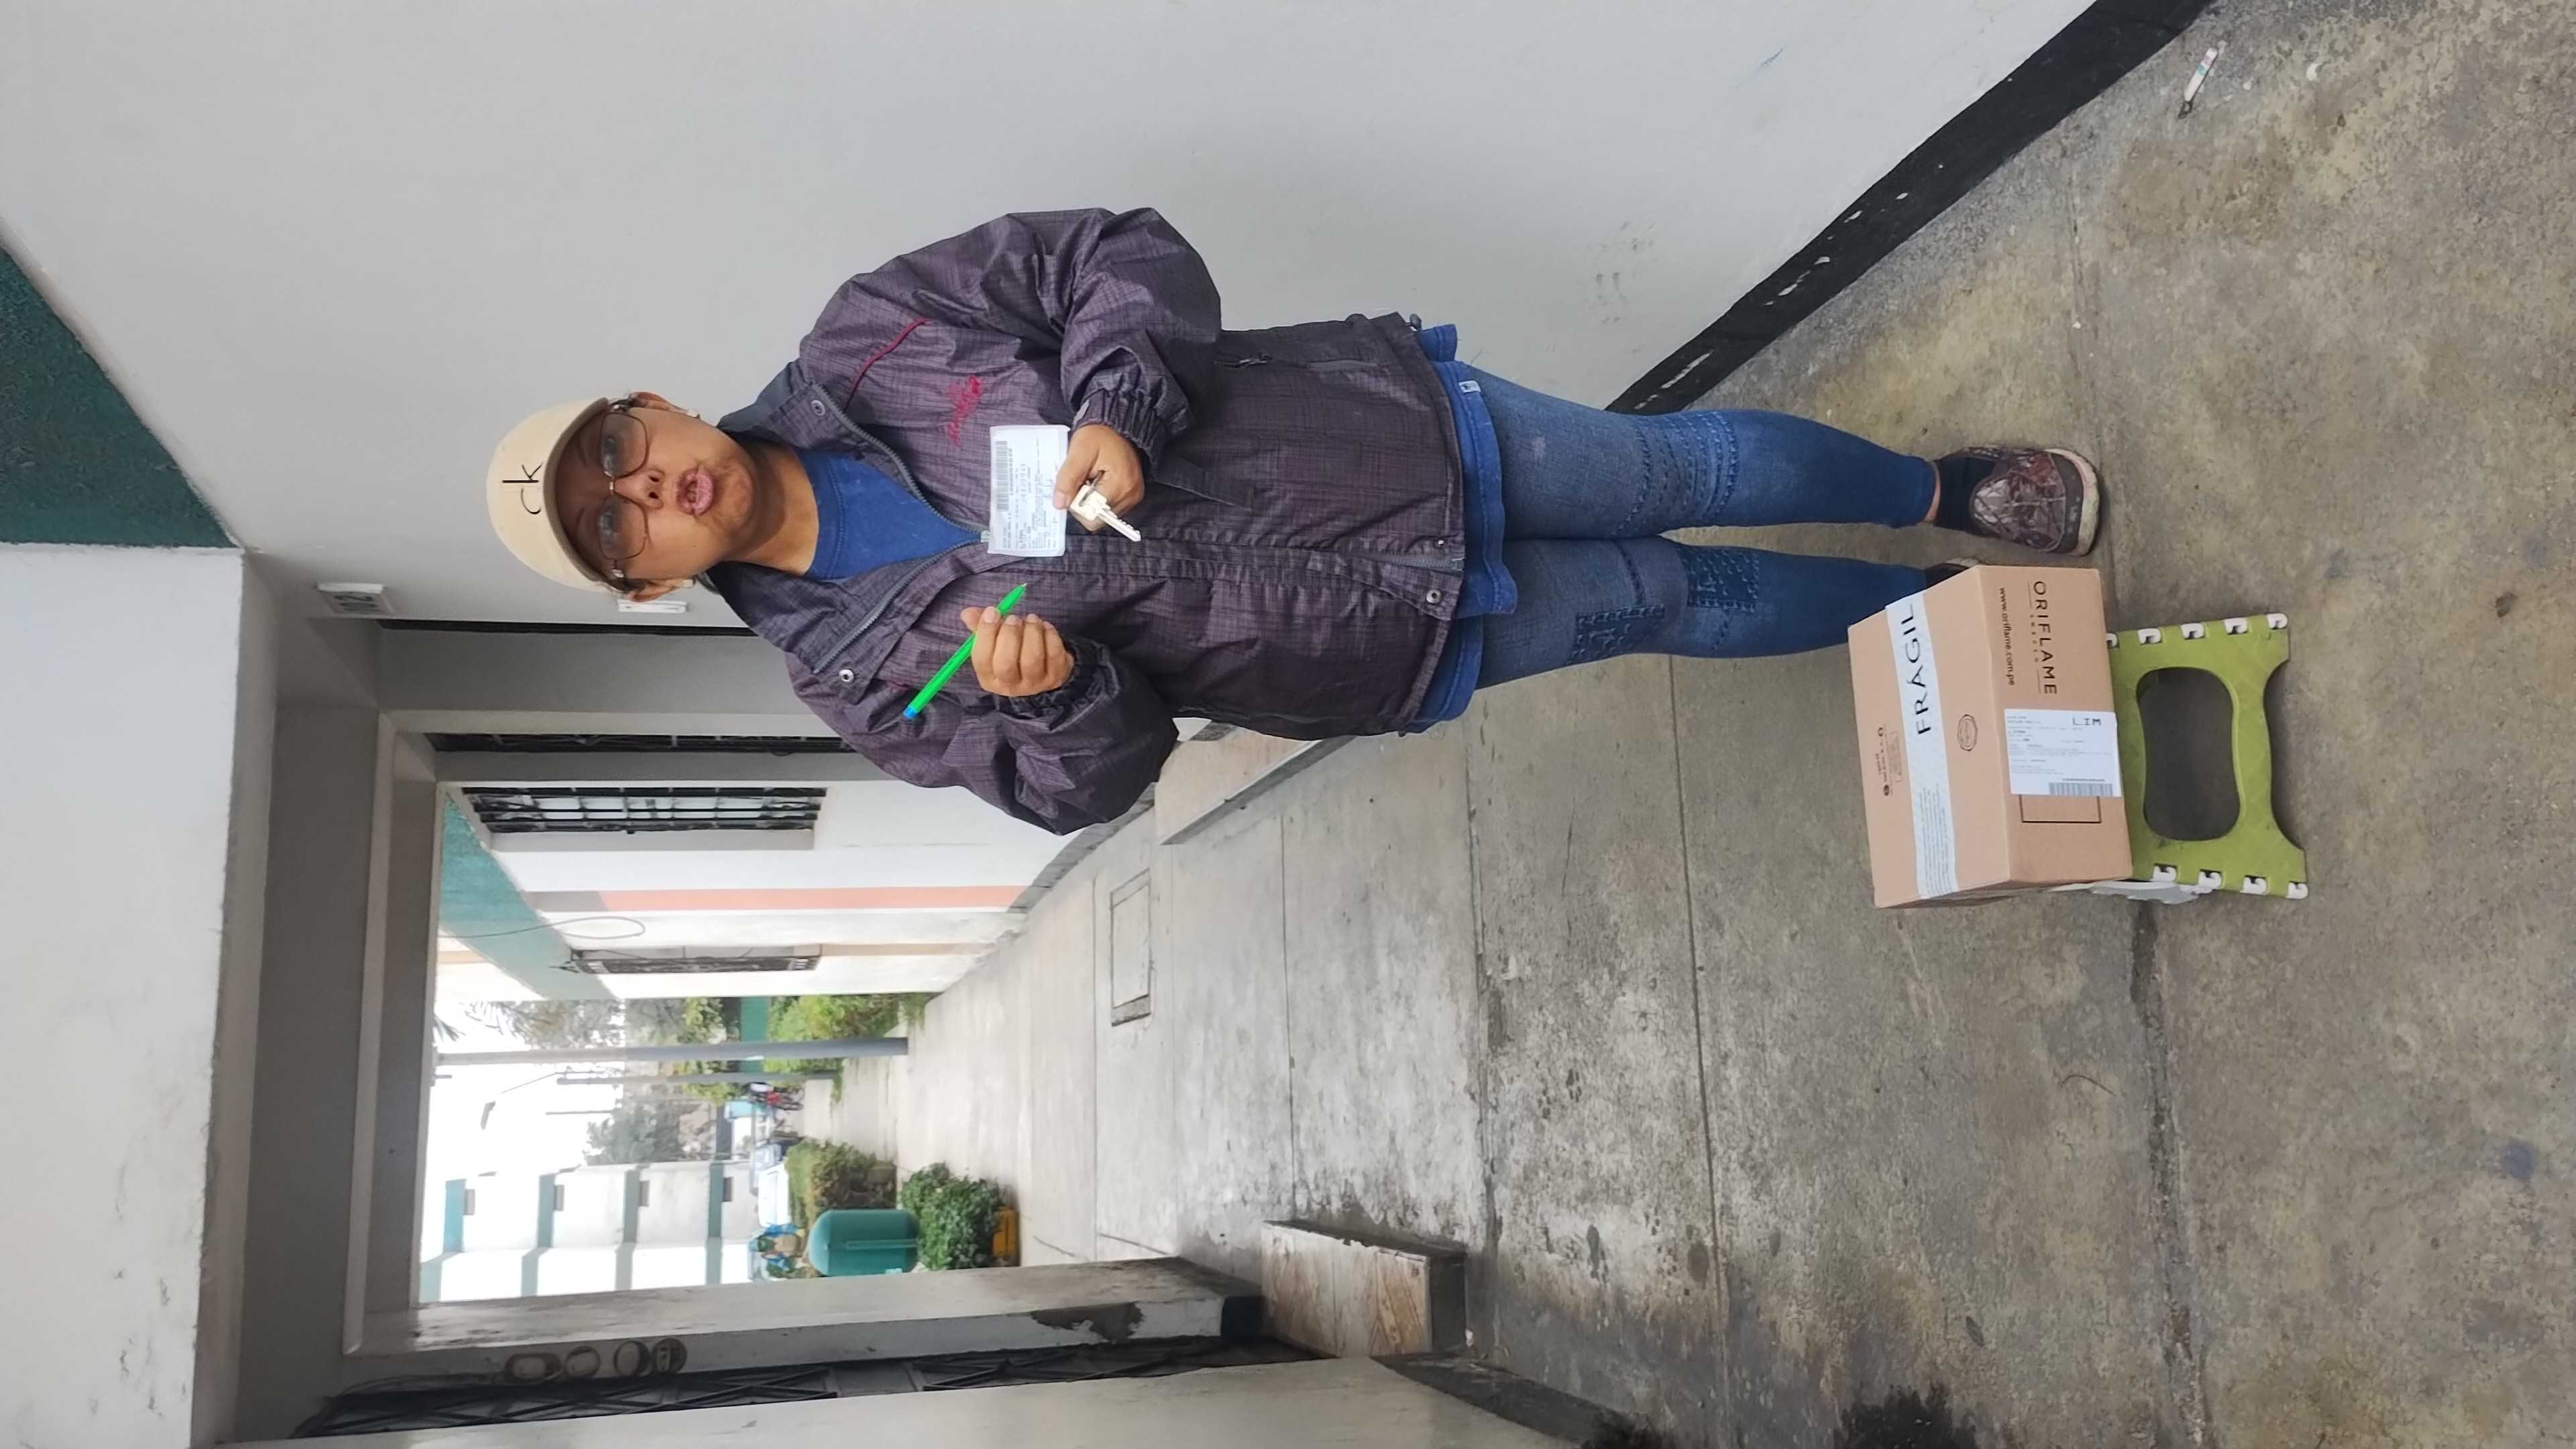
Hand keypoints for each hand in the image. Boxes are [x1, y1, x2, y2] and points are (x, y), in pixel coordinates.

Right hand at [960, 606, 1074, 697]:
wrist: (1043, 671)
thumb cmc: (1012, 653)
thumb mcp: (993, 642)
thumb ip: (980, 627)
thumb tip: (967, 613)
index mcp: (989, 678)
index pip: (981, 660)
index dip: (986, 633)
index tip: (992, 612)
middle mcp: (1011, 685)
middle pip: (1005, 663)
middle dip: (1009, 634)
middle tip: (1013, 618)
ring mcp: (1035, 683)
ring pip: (1032, 658)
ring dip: (1031, 632)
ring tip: (1031, 619)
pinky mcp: (1056, 676)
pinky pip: (1054, 654)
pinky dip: (1050, 635)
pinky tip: (1045, 627)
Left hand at [1054, 423, 1143, 527]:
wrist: (1116, 426)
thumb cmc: (1099, 434)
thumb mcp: (1078, 451)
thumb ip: (1068, 478)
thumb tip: (1060, 503)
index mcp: (1119, 486)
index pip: (1091, 516)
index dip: (1076, 503)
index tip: (1076, 483)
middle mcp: (1130, 495)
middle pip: (1096, 518)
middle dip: (1083, 501)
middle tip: (1083, 479)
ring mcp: (1132, 497)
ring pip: (1101, 514)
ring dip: (1090, 499)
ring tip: (1091, 477)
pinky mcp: (1131, 496)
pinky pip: (1109, 507)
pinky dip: (1099, 497)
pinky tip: (1098, 480)